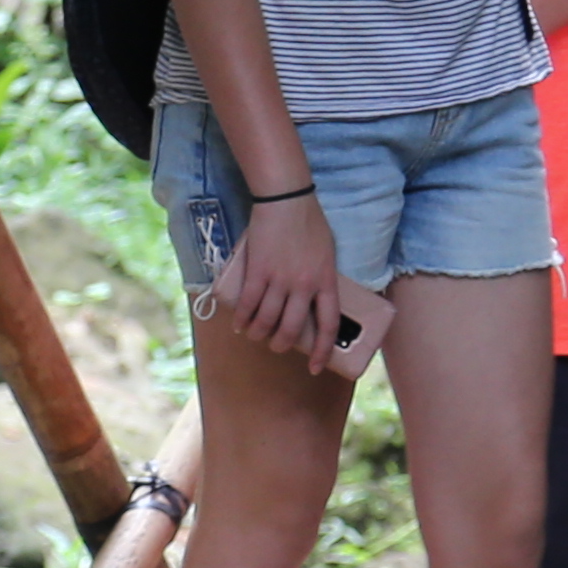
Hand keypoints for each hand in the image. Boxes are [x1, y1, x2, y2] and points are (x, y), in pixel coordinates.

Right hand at [208, 182, 348, 370]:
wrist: (286, 199)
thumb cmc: (309, 221)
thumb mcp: (327, 252)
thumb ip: (322, 277)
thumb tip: (315, 298)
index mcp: (326, 281)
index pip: (328, 325)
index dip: (323, 351)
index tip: (317, 367)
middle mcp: (304, 285)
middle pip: (293, 329)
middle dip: (282, 344)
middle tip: (276, 346)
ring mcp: (280, 280)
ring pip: (267, 320)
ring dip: (259, 334)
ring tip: (255, 335)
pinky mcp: (258, 272)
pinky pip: (249, 305)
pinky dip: (242, 319)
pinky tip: (240, 325)